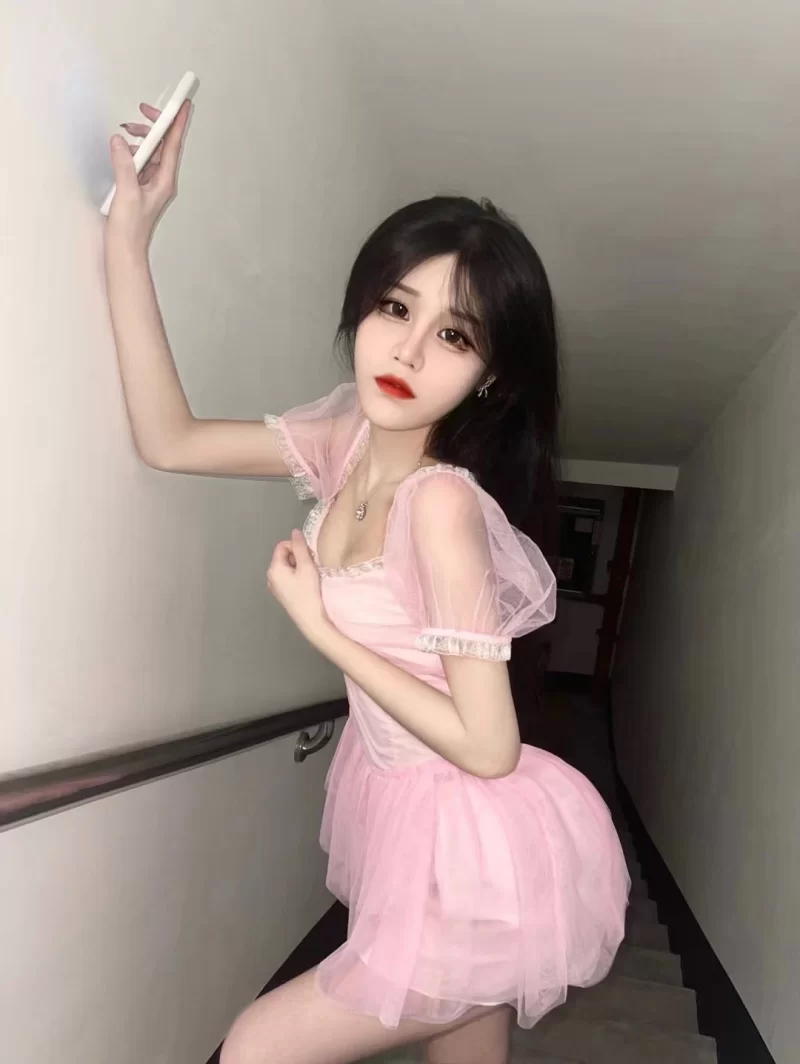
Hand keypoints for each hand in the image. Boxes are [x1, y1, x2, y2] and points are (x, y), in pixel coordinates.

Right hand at [105, 100, 191, 252]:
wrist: (125, 251)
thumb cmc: (131, 230)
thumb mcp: (127, 193)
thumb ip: (123, 163)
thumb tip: (120, 142)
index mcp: (165, 181)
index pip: (173, 145)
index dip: (178, 123)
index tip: (182, 105)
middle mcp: (161, 181)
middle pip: (162, 145)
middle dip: (153, 127)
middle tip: (142, 112)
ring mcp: (150, 184)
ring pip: (149, 152)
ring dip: (139, 139)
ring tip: (124, 134)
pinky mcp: (139, 188)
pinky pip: (139, 162)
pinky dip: (131, 153)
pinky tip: (121, 152)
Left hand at [267, 530, 329, 643]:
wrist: (311, 620)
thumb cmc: (309, 593)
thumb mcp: (306, 566)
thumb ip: (300, 547)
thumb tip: (295, 532)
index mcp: (274, 569)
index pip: (282, 545)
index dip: (296, 546)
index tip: (308, 556)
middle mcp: (271, 577)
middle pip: (284, 556)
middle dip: (298, 557)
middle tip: (311, 567)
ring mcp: (275, 587)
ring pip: (287, 567)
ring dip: (299, 567)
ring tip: (310, 577)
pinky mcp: (282, 594)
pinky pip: (288, 578)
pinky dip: (298, 577)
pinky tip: (306, 585)